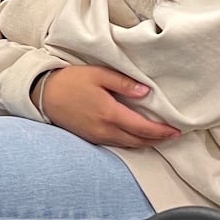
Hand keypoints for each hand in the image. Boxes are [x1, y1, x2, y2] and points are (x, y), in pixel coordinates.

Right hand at [40, 66, 181, 147]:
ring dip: (145, 142)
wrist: (44, 94)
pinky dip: (131, 141)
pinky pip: (116, 144)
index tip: (175, 130)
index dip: (160, 131)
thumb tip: (146, 92)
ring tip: (160, 136)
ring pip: (127, 144)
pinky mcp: (90, 138)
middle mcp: (104, 130)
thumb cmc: (72, 81)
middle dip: (157, 139)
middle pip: (137, 140)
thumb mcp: (99, 74)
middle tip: (173, 135)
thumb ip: (124, 83)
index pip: (142, 128)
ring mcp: (96, 136)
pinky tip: (138, 136)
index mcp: (109, 114)